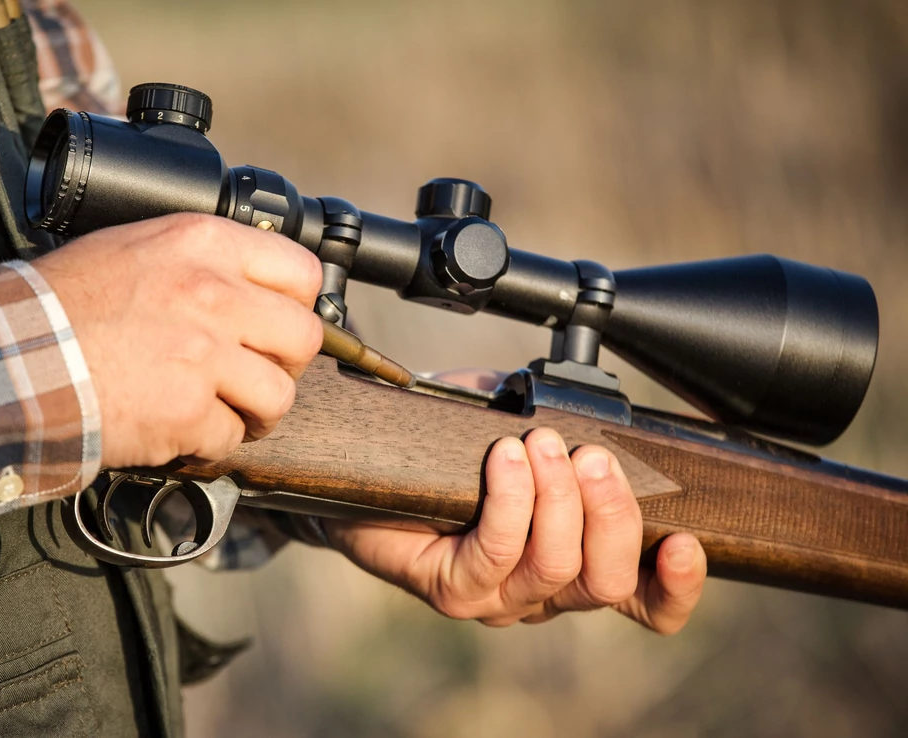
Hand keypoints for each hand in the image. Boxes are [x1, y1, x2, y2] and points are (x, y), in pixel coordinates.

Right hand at [34, 213, 322, 467]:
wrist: (10, 354)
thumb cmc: (58, 304)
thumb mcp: (134, 249)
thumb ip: (198, 262)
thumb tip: (246, 287)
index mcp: (204, 243)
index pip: (301, 271)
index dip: (296, 306)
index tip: (278, 326)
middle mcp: (214, 294)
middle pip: (303, 337)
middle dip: (285, 364)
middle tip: (256, 374)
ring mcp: (205, 355)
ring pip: (279, 395)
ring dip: (256, 412)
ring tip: (224, 411)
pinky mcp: (188, 411)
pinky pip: (230, 437)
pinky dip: (209, 443)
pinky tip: (180, 431)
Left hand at [326, 429, 707, 633]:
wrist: (365, 470)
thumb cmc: (449, 449)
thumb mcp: (520, 424)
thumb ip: (565, 424)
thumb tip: (594, 405)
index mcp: (574, 563)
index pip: (644, 600)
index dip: (676, 585)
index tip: (687, 541)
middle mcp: (541, 592)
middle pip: (606, 582)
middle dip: (611, 513)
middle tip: (593, 455)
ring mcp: (496, 598)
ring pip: (554, 569)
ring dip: (557, 500)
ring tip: (540, 444)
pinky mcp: (451, 589)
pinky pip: (494, 553)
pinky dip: (509, 501)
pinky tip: (504, 459)